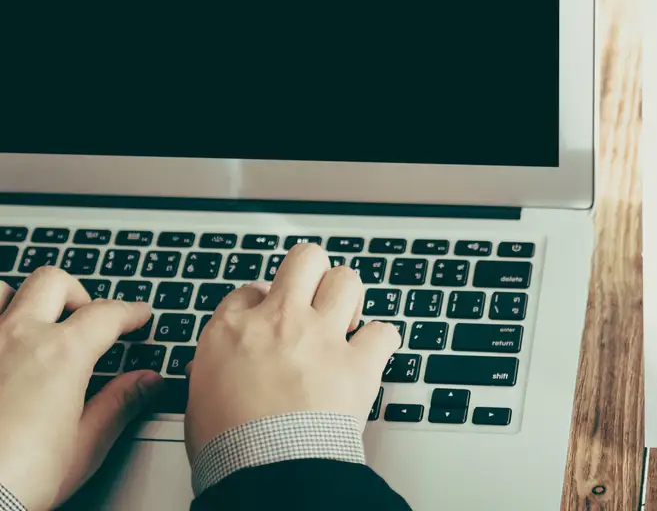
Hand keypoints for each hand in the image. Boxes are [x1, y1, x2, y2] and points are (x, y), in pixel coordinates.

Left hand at [0, 268, 160, 510]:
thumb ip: (118, 404)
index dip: (129, 312)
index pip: (107, 313)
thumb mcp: (84, 446)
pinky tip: (0, 349)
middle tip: (85, 315)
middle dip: (77, 293)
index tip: (137, 315)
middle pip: (53, 283)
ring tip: (31, 321)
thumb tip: (147, 382)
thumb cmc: (17, 478)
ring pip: (2, 290)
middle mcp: (18, 337)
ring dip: (22, 299)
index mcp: (62, 354)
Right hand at [185, 243, 400, 457]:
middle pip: (305, 259)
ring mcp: (322, 336)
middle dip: (311, 273)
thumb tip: (219, 368)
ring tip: (344, 320)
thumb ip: (214, 369)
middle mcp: (280, 321)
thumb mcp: (199, 400)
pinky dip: (381, 341)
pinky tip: (372, 352)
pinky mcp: (358, 362)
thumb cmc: (229, 448)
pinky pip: (384, 330)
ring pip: (347, 280)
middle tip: (312, 297)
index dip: (261, 304)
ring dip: (347, 298)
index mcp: (232, 329)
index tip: (267, 321)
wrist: (267, 472)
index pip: (250, 290)